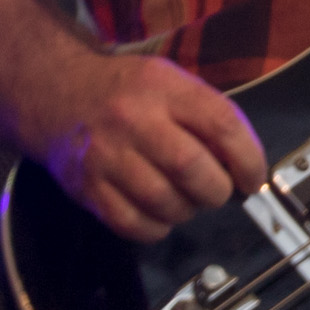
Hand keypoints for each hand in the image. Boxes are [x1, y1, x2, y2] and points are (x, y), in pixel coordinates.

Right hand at [36, 52, 268, 242]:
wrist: (56, 93)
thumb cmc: (125, 91)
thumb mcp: (170, 81)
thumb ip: (207, 114)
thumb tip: (244, 163)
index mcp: (164, 88)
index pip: (221, 124)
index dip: (248, 158)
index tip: (253, 178)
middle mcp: (134, 120)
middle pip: (191, 167)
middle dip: (217, 190)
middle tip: (218, 191)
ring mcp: (107, 155)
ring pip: (163, 201)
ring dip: (187, 210)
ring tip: (187, 200)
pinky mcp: (87, 187)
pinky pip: (131, 223)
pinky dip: (156, 228)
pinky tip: (160, 214)